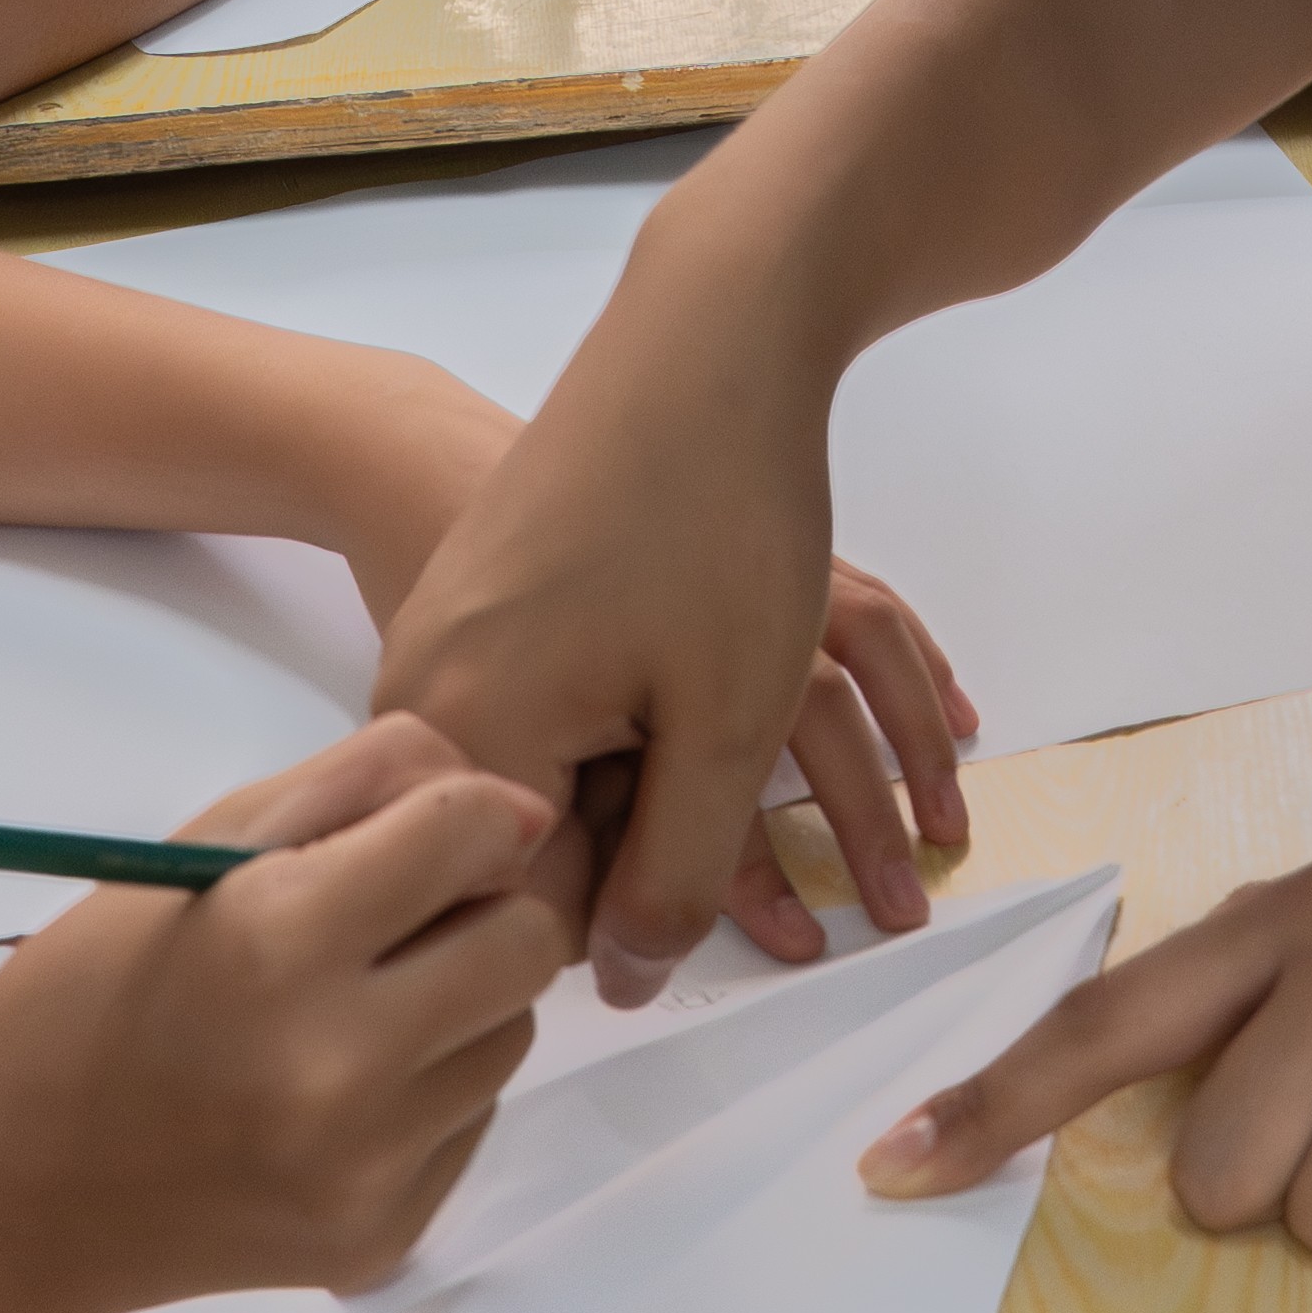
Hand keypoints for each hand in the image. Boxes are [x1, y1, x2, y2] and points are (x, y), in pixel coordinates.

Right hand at [0, 717, 573, 1312]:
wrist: (11, 1192)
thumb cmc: (91, 989)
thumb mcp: (203, 846)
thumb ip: (363, 789)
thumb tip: (516, 809)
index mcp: (278, 940)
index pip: (473, 832)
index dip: (469, 813)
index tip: (427, 833)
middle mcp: (339, 1064)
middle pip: (527, 942)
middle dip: (483, 909)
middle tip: (396, 922)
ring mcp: (366, 1168)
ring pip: (512, 1035)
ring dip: (459, 1004)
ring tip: (350, 1010)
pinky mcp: (380, 1238)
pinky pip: (472, 1124)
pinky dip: (427, 1091)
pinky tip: (333, 1092)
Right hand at [320, 368, 978, 968]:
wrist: (697, 329)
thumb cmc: (712, 518)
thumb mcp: (722, 721)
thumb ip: (672, 872)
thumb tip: (622, 983)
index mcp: (467, 737)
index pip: (534, 909)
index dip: (653, 937)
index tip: (798, 943)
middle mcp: (434, 698)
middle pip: (563, 842)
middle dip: (713, 879)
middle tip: (869, 908)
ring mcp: (459, 641)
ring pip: (588, 771)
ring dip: (724, 812)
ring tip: (877, 844)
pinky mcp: (497, 598)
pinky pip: (578, 701)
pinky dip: (683, 731)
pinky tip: (778, 728)